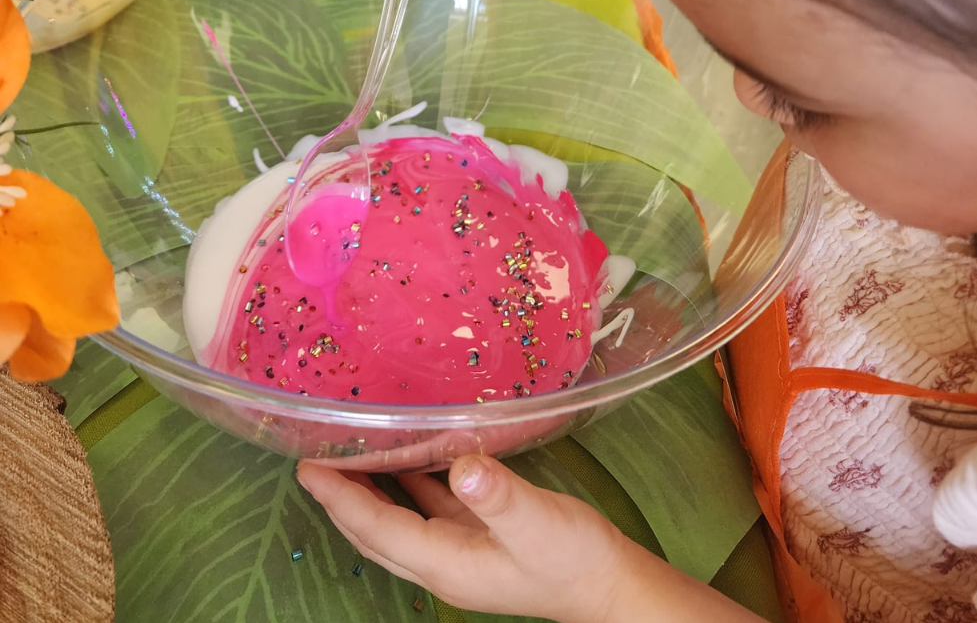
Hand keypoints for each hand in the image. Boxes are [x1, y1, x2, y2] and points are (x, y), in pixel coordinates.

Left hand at [297, 455, 628, 622]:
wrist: (608, 585)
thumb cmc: (573, 559)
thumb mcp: (537, 523)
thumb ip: (499, 495)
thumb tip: (462, 465)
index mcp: (444, 561)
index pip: (376, 526)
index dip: (339, 498)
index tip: (307, 466)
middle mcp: (441, 561)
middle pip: (373, 530)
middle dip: (339, 497)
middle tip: (312, 455)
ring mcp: (457, 550)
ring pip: (395, 521)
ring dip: (367, 491)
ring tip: (345, 452)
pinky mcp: (476, 535)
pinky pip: (425, 508)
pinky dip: (406, 484)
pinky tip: (406, 455)